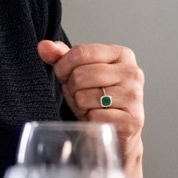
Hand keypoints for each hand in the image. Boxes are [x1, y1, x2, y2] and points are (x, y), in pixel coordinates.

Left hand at [38, 40, 145, 161]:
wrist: (118, 130)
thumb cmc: (98, 98)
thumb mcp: (79, 73)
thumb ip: (61, 57)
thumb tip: (44, 47)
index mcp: (121, 54)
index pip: (80, 52)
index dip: (63, 66)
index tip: (64, 76)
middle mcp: (132, 72)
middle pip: (81, 75)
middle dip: (73, 89)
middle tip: (81, 95)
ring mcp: (134, 97)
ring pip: (85, 97)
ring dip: (81, 105)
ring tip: (91, 106)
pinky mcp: (131, 120)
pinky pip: (94, 117)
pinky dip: (90, 120)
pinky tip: (99, 119)